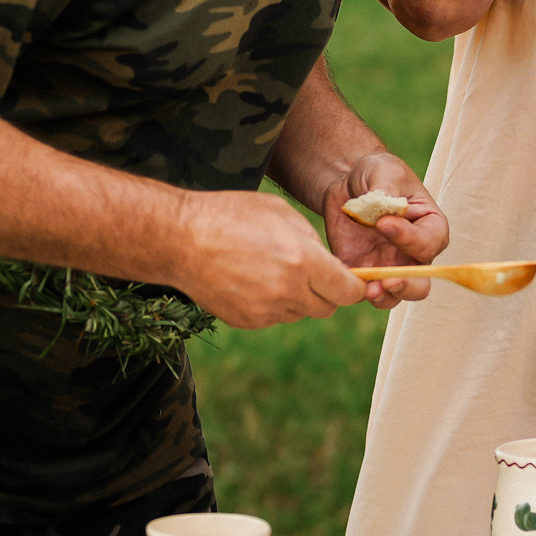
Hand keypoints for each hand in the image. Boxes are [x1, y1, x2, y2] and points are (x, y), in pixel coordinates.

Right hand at [169, 188, 366, 328]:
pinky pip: (274, 318)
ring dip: (298, 297)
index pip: (348, 292)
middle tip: (312, 271)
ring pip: (299, 313)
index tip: (353, 280)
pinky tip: (253, 279)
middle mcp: (287, 292)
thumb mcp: (281, 213)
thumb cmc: (231, 216)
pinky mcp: (246, 321)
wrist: (180, 239)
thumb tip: (330, 264)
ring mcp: (265, 312)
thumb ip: (312, 241)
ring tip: (273, 268)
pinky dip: (273, 304)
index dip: (355, 286)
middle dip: (327, 292)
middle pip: (327, 308)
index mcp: (302, 262)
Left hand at [320, 153, 449, 307]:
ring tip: (368, 289)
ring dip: (383, 297)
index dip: (409, 238)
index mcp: (429, 227)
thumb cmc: (377, 173)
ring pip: (393, 296)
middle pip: (420, 284)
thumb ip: (388, 189)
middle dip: (406, 286)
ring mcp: (387, 267)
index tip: (383, 222)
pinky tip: (341, 279)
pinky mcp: (361, 272)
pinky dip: (352, 290)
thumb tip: (386, 213)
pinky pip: (360, 290)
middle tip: (387, 279)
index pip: (429, 243)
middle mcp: (412, 254)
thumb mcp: (385, 171)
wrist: (347, 183)